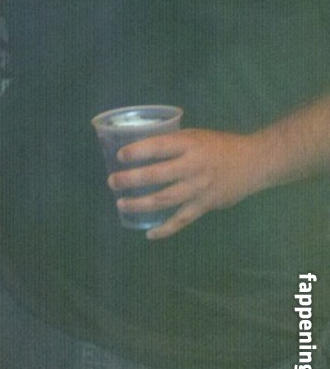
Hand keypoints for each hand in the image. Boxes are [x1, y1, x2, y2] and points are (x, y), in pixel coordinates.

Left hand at [107, 129, 270, 239]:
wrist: (254, 162)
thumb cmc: (220, 146)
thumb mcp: (196, 135)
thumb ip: (173, 144)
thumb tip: (143, 150)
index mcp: (190, 145)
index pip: (159, 147)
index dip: (138, 151)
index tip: (119, 157)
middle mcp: (193, 167)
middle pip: (157, 175)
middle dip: (131, 179)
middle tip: (113, 182)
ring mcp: (199, 189)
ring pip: (165, 199)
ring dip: (141, 204)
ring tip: (121, 204)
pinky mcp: (205, 206)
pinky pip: (182, 220)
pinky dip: (165, 229)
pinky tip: (149, 233)